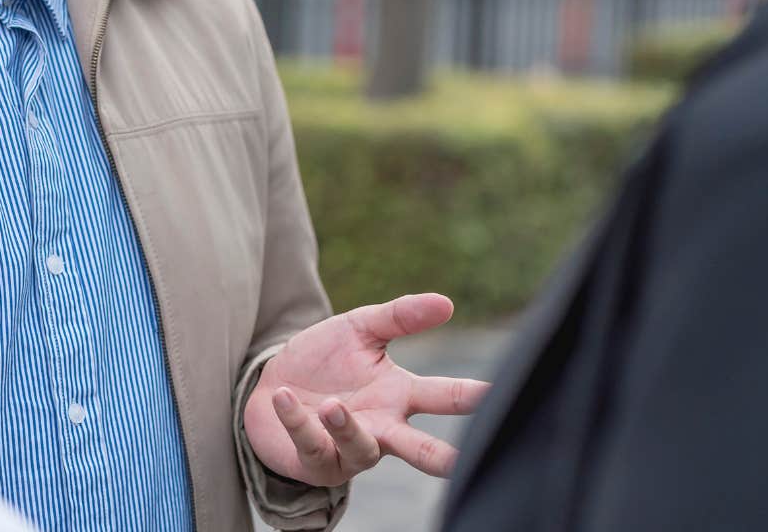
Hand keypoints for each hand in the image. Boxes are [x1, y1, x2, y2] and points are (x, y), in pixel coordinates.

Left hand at [244, 293, 490, 485]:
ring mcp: (349, 449)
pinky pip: (311, 444)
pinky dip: (298, 421)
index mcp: (399, 395)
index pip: (445, 396)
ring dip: (347, 427)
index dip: (473, 396)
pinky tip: (283, 396)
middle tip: (458, 464)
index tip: (498, 395)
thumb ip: (399, 316)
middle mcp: (382, 428)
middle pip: (418, 447)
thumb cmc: (324, 361)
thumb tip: (447, 303)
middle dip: (438, 457)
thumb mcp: (359, 328)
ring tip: (331, 406)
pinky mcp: (316, 461)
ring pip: (361, 449)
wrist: (269, 385)